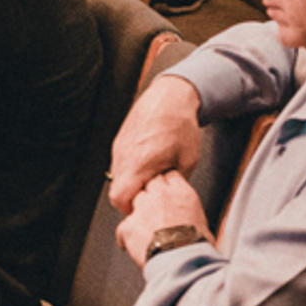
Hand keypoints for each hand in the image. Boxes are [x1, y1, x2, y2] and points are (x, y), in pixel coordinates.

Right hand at [104, 74, 209, 210]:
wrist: (171, 97)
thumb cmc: (180, 125)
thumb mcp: (188, 161)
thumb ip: (175, 185)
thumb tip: (171, 200)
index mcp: (139, 163)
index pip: (119, 198)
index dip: (131, 208)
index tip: (146, 207)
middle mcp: (124, 156)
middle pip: (117, 190)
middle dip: (133, 196)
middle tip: (152, 193)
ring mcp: (120, 148)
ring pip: (118, 177)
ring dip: (132, 182)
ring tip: (153, 174)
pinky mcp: (120, 141)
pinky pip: (121, 163)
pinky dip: (132, 169)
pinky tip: (149, 161)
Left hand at [126, 169, 204, 249]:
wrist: (181, 263)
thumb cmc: (196, 247)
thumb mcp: (204, 225)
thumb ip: (193, 215)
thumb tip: (196, 223)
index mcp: (181, 193)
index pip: (170, 175)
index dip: (167, 183)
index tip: (167, 191)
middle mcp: (160, 196)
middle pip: (150, 183)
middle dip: (151, 193)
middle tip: (156, 207)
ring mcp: (142, 209)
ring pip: (135, 201)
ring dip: (139, 212)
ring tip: (146, 228)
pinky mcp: (129, 226)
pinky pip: (122, 227)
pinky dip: (126, 236)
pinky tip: (132, 244)